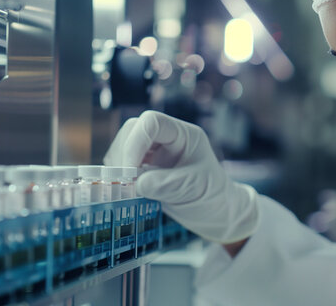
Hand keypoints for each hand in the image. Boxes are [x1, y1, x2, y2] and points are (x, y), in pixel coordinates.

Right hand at [104, 110, 258, 243]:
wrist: (216, 213)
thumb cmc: (212, 196)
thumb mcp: (194, 188)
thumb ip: (167, 184)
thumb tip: (138, 183)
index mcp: (183, 135)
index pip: (152, 122)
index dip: (136, 142)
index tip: (132, 171)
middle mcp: (166, 139)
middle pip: (133, 130)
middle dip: (124, 154)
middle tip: (127, 182)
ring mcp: (154, 152)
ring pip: (123, 146)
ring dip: (119, 166)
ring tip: (130, 189)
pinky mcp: (144, 168)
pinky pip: (122, 164)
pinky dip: (119, 176)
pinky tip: (129, 191)